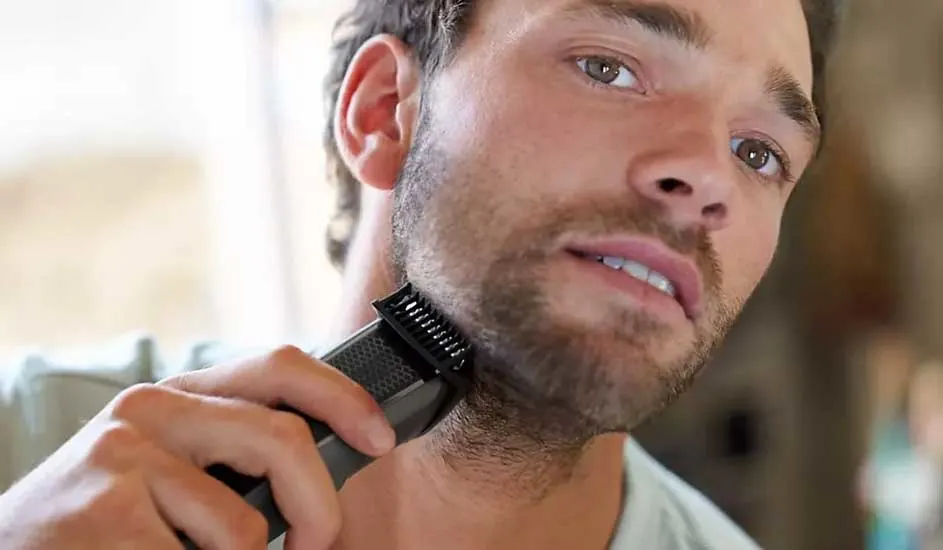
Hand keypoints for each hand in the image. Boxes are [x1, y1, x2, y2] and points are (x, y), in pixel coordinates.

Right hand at [0, 346, 395, 549]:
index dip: (344, 398)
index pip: (281, 365)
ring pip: (246, 524)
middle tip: (317, 545)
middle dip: (321, 508)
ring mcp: (124, 456)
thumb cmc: (108, 520)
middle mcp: (152, 409)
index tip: (380, 438)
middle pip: (282, 439)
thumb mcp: (175, 469)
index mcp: (181, 395)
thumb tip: (334, 462)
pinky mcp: (108, 513)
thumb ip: (239, 456)